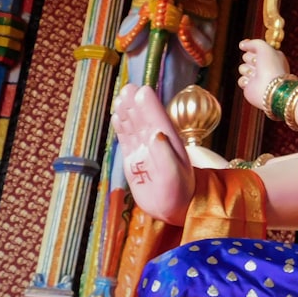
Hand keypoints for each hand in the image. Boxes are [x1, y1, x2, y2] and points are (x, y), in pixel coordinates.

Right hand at [111, 84, 193, 224]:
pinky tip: (117, 116)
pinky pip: (127, 140)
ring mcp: (145, 151)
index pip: (158, 119)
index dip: (150, 105)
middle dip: (136, 103)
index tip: (142, 89)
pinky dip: (122, 128)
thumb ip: (165, 154)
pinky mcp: (135, 161)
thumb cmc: (179, 192)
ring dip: (128, 112)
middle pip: (144, 119)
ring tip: (121, 96)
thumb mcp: (174, 175)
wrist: (175, 208)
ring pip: (135, 126)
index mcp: (170, 143)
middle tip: (127, 88)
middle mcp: (157, 143)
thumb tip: (156, 133)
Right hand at [238, 39, 288, 111]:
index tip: (243, 45)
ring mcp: (258, 77)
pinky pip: (241, 80)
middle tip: (257, 63)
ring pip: (242, 68)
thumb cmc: (271, 67)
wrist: (270, 89)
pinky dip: (244, 81)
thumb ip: (254, 43)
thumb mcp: (265, 48)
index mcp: (273, 56)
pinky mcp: (251, 87)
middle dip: (250, 59)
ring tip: (255, 75)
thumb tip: (243, 44)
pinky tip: (251, 83)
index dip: (250, 47)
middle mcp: (265, 66)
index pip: (257, 48)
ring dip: (247, 70)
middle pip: (247, 57)